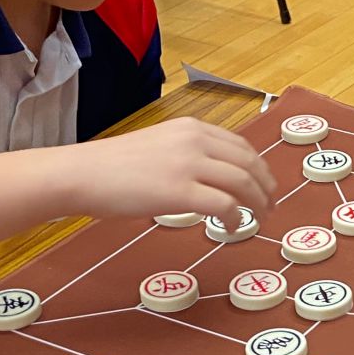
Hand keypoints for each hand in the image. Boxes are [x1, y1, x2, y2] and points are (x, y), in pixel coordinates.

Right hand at [68, 115, 276, 222]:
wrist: (83, 173)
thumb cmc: (111, 166)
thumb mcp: (157, 145)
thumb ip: (185, 154)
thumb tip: (209, 178)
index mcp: (190, 128)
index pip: (240, 145)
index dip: (258, 167)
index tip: (264, 184)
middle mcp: (195, 140)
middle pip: (249, 163)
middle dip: (266, 186)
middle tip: (270, 205)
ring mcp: (189, 165)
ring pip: (243, 183)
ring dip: (258, 203)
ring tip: (259, 218)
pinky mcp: (181, 191)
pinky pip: (225, 205)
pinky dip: (237, 218)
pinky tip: (233, 226)